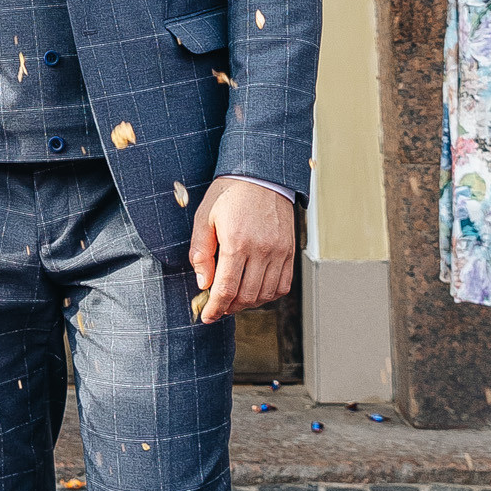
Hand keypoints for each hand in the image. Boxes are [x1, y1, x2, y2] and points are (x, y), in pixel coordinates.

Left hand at [188, 177, 296, 320]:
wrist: (262, 174)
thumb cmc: (229, 193)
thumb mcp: (204, 217)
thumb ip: (200, 252)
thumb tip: (203, 283)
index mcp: (237, 242)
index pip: (226, 289)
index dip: (215, 308)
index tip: (207, 316)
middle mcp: (262, 250)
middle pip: (246, 297)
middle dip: (229, 308)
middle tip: (217, 307)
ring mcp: (279, 252)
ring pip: (265, 295)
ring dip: (247, 304)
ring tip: (233, 299)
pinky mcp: (290, 251)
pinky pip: (282, 285)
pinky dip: (268, 295)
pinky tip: (254, 290)